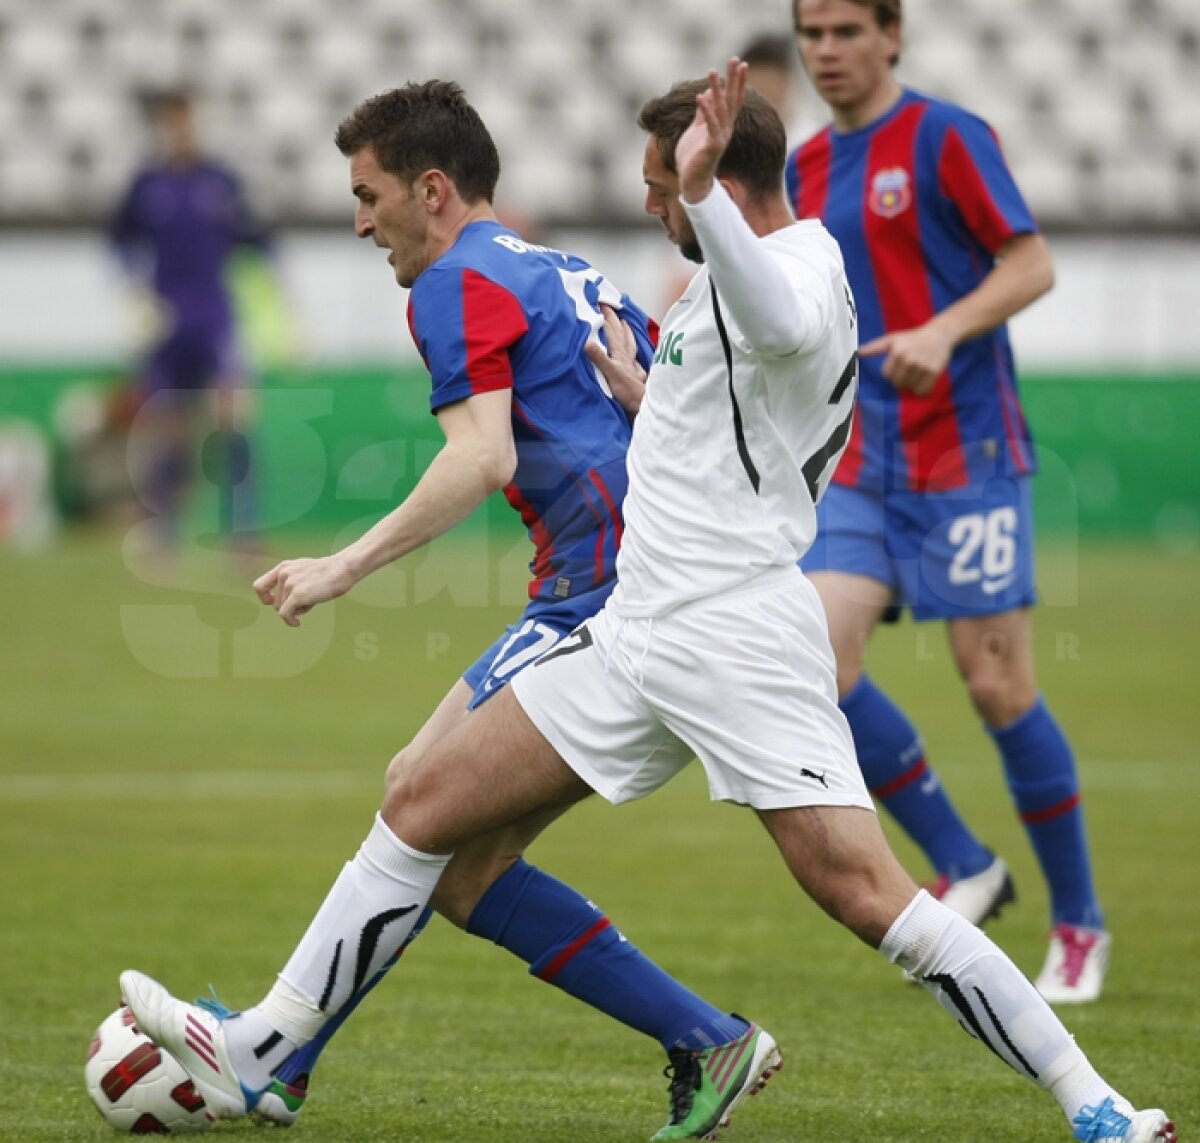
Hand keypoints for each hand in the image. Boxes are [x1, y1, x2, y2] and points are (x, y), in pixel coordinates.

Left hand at [253, 554, 354, 626]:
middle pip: (274, 603)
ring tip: (312, 602)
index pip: (260, 586)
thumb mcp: (305, 572)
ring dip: (296, 611)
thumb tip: (283, 604)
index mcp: (283, 567)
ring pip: (282, 609)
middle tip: (306, 603)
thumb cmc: (329, 573)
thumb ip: (291, 581)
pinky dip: (289, 621)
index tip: (273, 604)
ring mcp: (290, 584)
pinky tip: (297, 624)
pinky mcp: (297, 595)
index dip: (264, 598)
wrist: (342, 569)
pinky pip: (285, 614)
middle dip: (288, 607)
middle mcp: (283, 574)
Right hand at [585, 304, 646, 416]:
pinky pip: (634, 359)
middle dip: (615, 320)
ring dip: (626, 332)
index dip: (606, 317)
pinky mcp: (635, 375)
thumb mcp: (609, 373)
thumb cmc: (626, 391)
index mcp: (619, 353)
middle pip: (621, 334)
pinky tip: (634, 354)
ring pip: (630, 344)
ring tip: (625, 323)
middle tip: (611, 308)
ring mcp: (632, 365)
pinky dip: (633, 352)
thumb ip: (599, 358)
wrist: (641, 406)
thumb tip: (587, 343)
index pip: (612, 330)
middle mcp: (627, 356)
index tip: (600, 304)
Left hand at [676, 57, 748, 204]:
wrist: (692, 183)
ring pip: (721, 109)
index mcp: (723, 125)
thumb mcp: (697, 130)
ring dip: (717, 90)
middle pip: (732, 100)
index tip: (741, 63)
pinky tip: (701, 96)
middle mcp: (725, 129)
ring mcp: (720, 138)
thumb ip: (703, 113)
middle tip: (736, 59)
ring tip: (712, 71)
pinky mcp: (711, 146)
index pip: (733, 99)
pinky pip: (710, 125)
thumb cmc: (693, 158)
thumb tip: (708, 93)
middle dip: (734, 79)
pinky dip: (706, 111)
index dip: (737, 81)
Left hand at [859, 321, 955, 394]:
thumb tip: (857, 352)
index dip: (891, 372)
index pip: (887, 375)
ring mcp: (923, 366)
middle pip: (897, 383)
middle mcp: (909, 359)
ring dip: (911, 384)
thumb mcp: (892, 339)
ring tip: (916, 372)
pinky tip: (923, 379)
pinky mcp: (934, 372)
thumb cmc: (912, 338)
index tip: (898, 365)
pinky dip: (921, 389)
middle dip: (900, 379)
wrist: (939, 335)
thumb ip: (874, 347)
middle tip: (908, 370)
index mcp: (897, 352)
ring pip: (910, 388)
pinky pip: (922, 390)